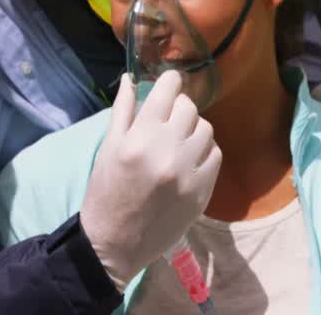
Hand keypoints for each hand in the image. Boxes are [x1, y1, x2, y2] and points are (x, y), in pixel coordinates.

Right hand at [80, 71, 221, 288]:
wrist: (114, 243)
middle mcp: (168, 150)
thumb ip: (123, 110)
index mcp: (140, 136)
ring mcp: (188, 172)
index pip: (168, 90)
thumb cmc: (105, 193)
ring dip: (194, 129)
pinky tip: (189, 160)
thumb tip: (132, 78)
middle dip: (179, 107)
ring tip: (179, 141)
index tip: (169, 84)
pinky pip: (215, 155)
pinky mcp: (202, 191)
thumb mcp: (108, 148)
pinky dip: (204, 152)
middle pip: (189, 108)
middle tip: (168, 119)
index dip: (169, 82)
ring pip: (206, 129)